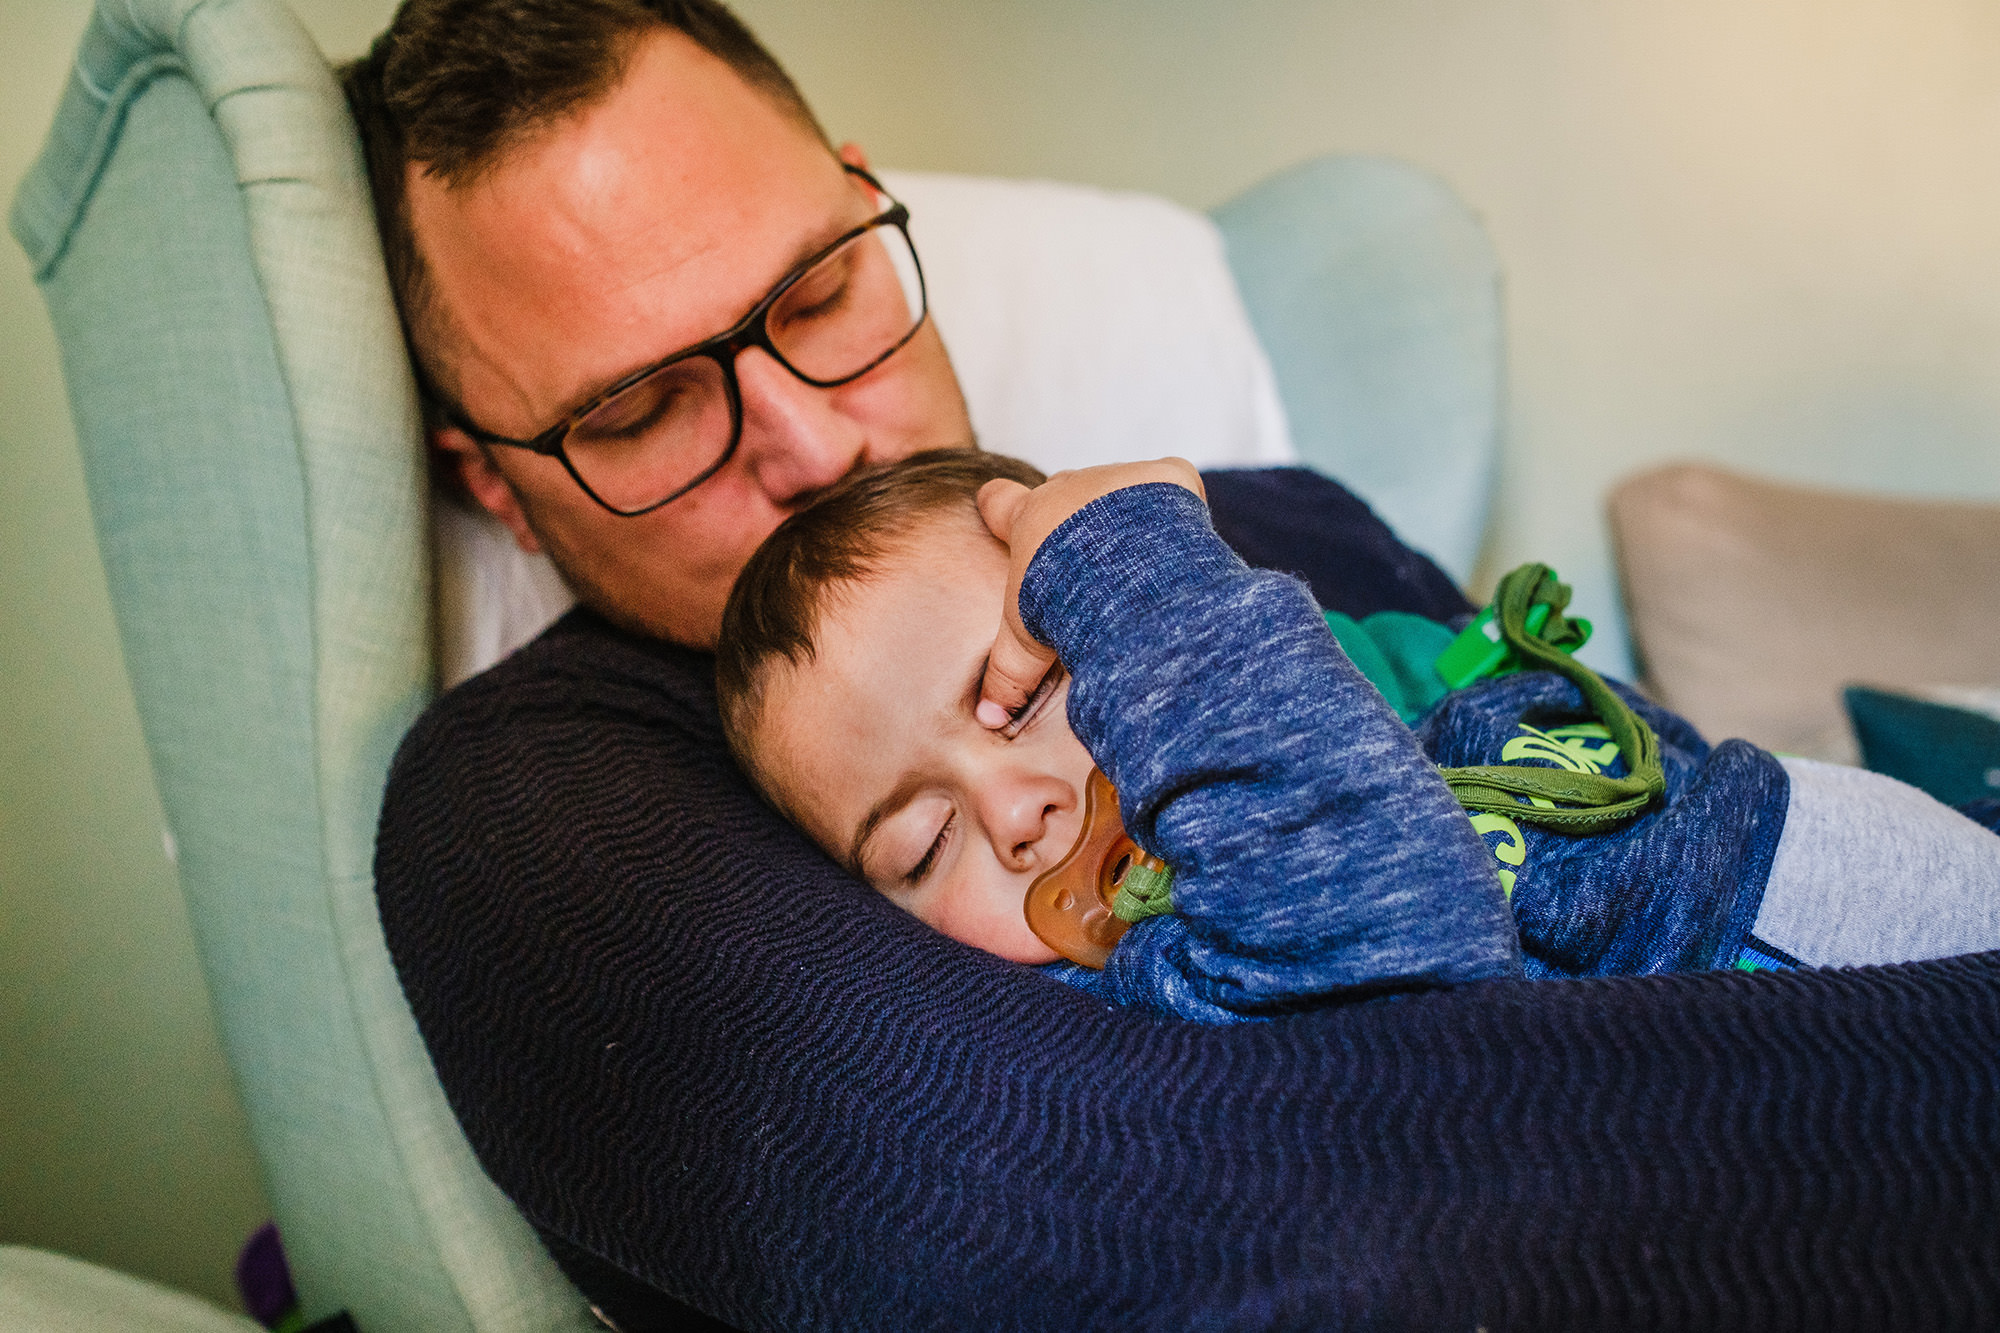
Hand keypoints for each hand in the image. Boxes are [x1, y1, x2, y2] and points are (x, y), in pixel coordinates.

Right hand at [974, 459, 1204, 728]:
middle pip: (1067, 492)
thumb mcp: (1027, 643)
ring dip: (1126, 519)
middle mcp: (1070, 488)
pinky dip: (1177, 506)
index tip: (992, 502)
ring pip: (1119, 491)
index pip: (999, 501)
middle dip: (1076, 519)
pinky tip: (1180, 542)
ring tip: (1141, 564)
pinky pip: (1171, 483)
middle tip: (1089, 558)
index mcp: (1030, 519)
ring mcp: (1117, 478)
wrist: (1121, 572)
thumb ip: (1008, 675)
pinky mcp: (1164, 477)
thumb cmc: (1066, 600)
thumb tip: (989, 718)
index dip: (997, 504)